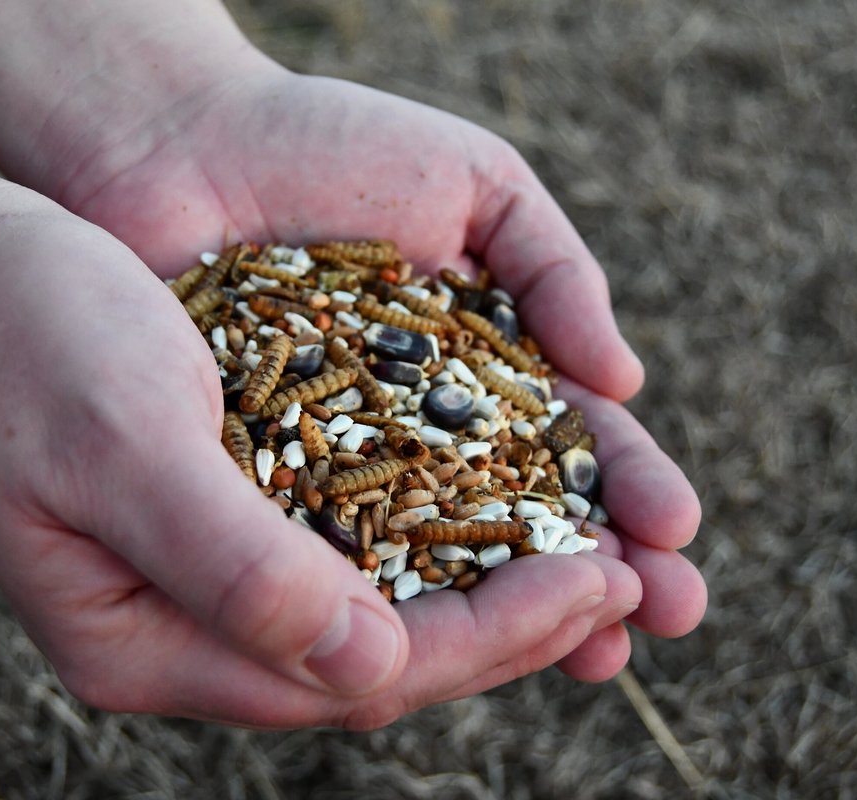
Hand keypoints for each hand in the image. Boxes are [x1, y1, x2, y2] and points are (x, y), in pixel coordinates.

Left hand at [41, 68, 706, 690]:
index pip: (575, 445)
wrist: (180, 145)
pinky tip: (441, 638)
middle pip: (525, 521)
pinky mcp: (267, 491)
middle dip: (601, 574)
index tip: (676, 537)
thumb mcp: (472, 183)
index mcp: (484, 369)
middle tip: (669, 612)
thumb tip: (626, 380)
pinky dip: (392, 605)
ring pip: (442, 562)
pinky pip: (335, 560)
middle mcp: (423, 435)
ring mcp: (345, 471)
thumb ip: (554, 270)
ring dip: (519, 614)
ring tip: (596, 650)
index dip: (630, 493)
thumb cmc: (329, 148)